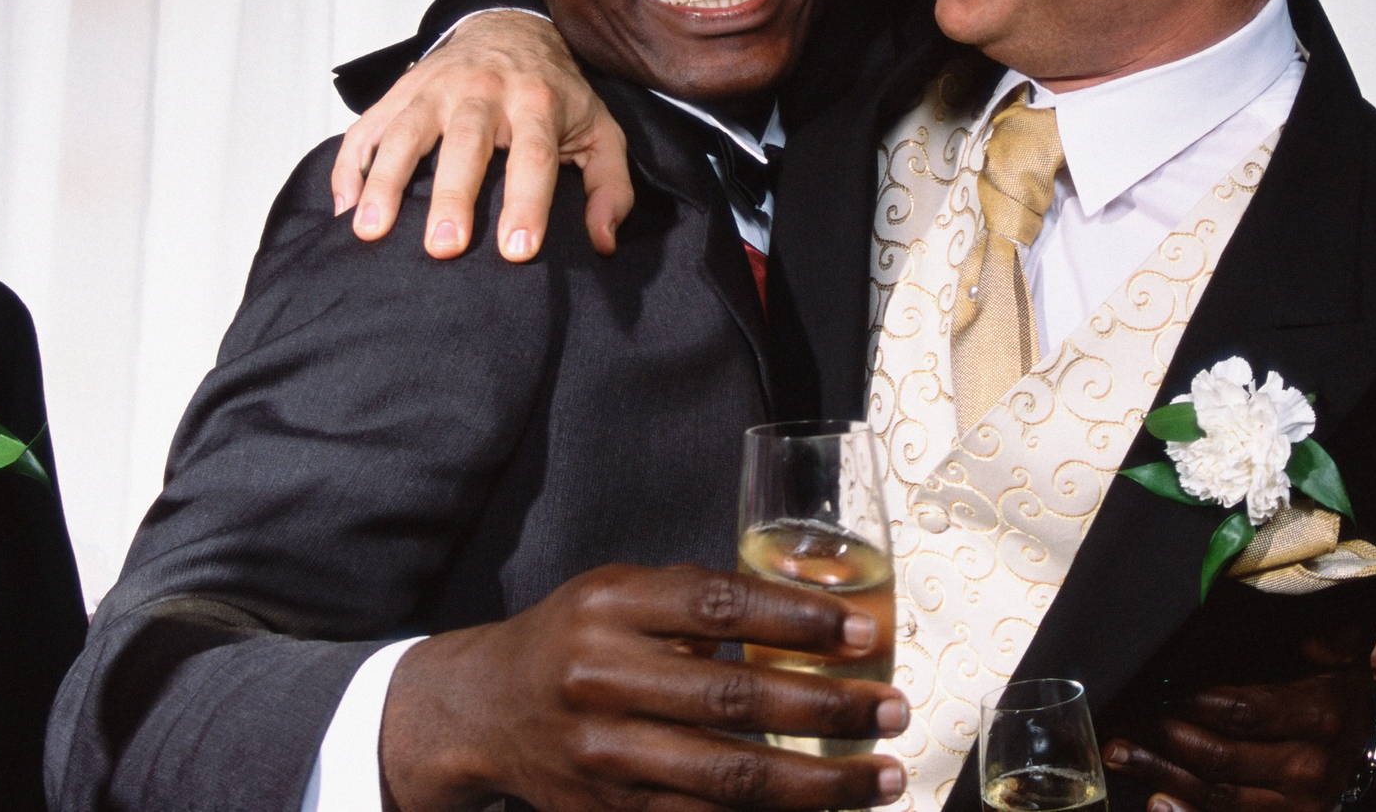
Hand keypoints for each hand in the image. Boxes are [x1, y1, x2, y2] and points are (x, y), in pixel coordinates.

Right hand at [330, 11, 633, 259]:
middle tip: (443, 247)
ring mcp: (435, 89)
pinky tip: (345, 207)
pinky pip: (367, 128)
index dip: (526, 204)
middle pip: (465, 143)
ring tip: (370, 231)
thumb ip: (610, 187)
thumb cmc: (557, 94)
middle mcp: (484, 92)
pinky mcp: (400, 92)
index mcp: (538, 103)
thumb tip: (602, 242)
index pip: (534, 157)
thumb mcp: (601, 132)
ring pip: (405, 133)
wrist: (511, 27)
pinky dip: (350, 166)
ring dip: (385, 182)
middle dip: (452, 195)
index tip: (517, 252)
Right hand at [380, 564, 907, 811]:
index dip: (797, 617)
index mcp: (611, 605)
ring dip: (819, 783)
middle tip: (892, 710)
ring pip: (728, 776)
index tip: (863, 632)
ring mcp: (603, 754)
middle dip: (828, 708)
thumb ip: (698, 602)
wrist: (483, 709)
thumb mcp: (621, 592)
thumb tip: (817, 613)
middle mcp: (601, 678)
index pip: (719, 605)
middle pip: (734, 698)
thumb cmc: (576, 638)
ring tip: (882, 776)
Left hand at [1100, 628, 1375, 811]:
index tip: (1156, 688)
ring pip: (1217, 795)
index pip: (1244, 711)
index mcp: (1321, 716)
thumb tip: (1307, 634)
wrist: (1360, 740)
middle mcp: (1309, 768)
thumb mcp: (1343, 648)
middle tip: (1122, 723)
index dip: (1195, 702)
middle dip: (1165, 739)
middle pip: (1222, 758)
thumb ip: (1328, 633)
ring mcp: (1297, 805)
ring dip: (1161, 775)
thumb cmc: (1334, 685)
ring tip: (1119, 755)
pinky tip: (1154, 800)